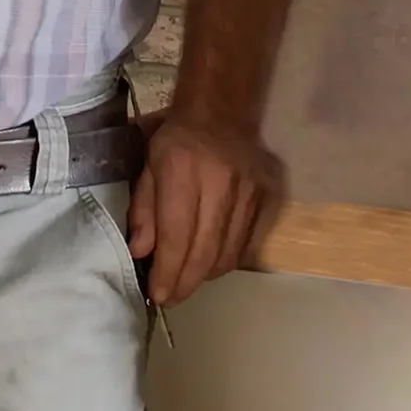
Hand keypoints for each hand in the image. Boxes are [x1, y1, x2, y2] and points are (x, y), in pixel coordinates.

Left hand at [127, 112, 284, 307]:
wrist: (221, 113)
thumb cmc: (176, 140)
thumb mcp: (147, 166)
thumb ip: (144, 210)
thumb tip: (141, 253)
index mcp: (182, 171)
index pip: (177, 236)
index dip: (168, 272)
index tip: (158, 295)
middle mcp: (219, 183)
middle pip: (205, 252)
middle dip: (186, 282)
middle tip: (171, 297)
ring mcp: (250, 192)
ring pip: (229, 254)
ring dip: (206, 275)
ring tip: (187, 280)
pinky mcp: (269, 198)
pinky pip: (247, 244)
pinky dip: (227, 260)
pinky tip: (210, 262)